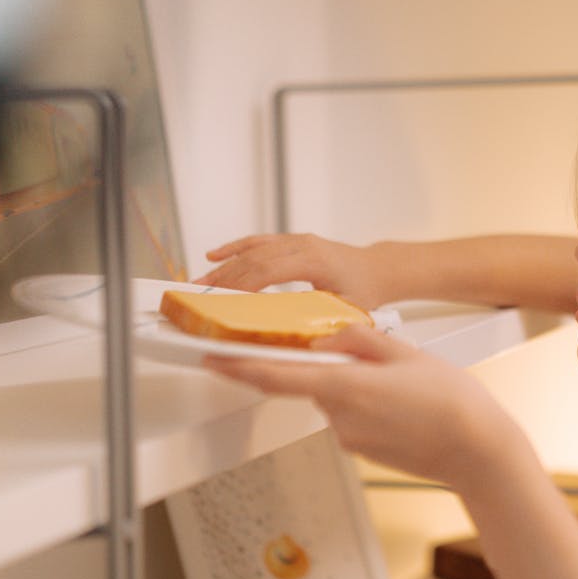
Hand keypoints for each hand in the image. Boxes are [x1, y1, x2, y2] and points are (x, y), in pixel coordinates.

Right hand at [192, 233, 390, 308]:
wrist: (377, 268)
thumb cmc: (366, 290)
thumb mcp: (345, 309)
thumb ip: (318, 319)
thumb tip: (290, 338)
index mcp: (315, 261)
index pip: (270, 271)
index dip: (244, 285)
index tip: (223, 300)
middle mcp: (303, 245)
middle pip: (255, 259)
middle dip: (225, 278)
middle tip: (200, 294)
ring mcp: (296, 240)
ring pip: (253, 250)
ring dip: (225, 266)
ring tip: (200, 281)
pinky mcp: (292, 241)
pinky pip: (259, 242)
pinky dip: (235, 248)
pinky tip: (215, 256)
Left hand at [201, 325, 520, 486]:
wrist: (477, 450)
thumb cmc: (451, 403)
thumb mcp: (404, 351)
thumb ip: (358, 338)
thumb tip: (328, 334)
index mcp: (344, 387)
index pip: (276, 376)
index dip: (238, 366)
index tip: (212, 357)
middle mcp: (340, 416)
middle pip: (312, 381)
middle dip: (328, 365)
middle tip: (371, 358)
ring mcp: (350, 437)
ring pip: (335, 397)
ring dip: (353, 384)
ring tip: (401, 383)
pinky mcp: (362, 448)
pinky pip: (352, 416)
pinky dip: (366, 403)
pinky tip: (401, 402)